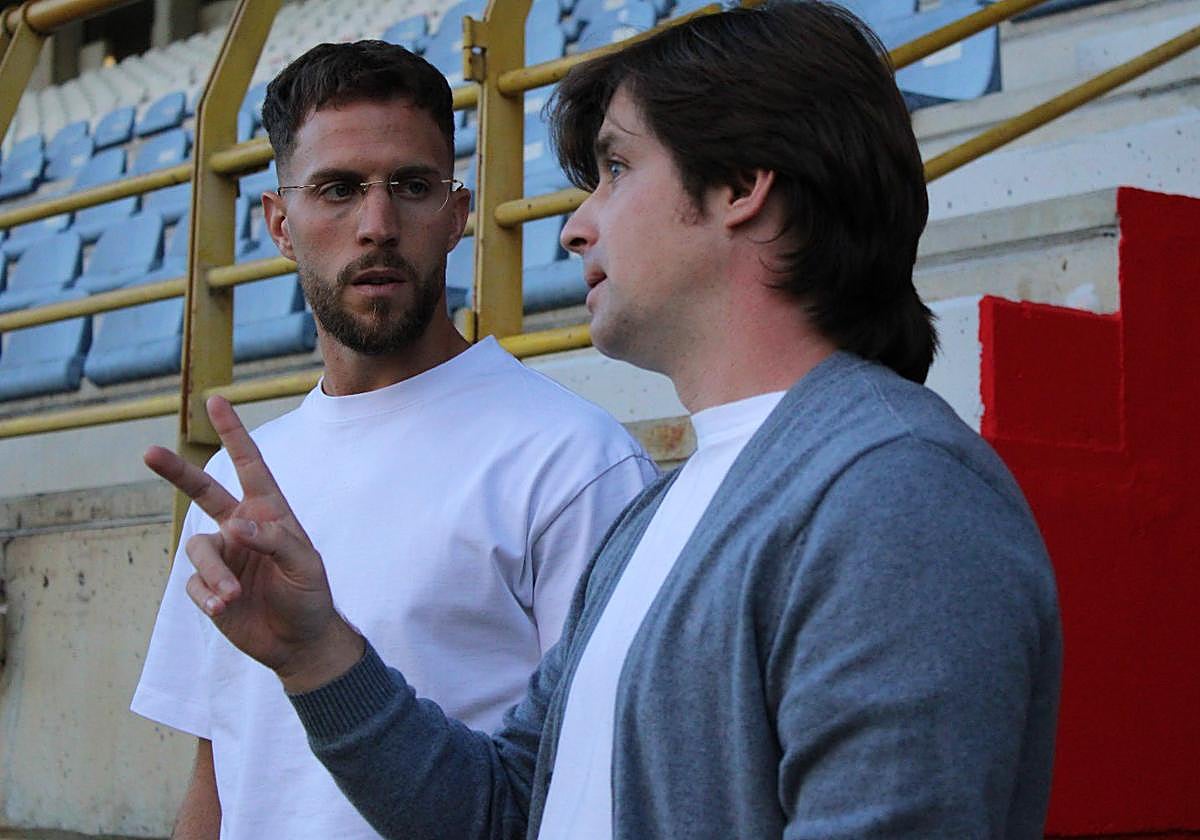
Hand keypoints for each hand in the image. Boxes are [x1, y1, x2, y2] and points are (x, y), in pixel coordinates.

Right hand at [144, 396, 363, 692]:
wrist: (299, 641)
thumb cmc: (310, 594)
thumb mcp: (304, 564)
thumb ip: (274, 539)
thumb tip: (235, 525)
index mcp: (269, 512)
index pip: (250, 465)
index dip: (233, 433)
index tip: (216, 400)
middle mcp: (240, 528)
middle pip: (203, 492)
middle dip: (177, 472)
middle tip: (149, 452)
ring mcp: (223, 557)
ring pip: (199, 551)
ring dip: (214, 573)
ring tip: (232, 596)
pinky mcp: (208, 588)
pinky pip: (195, 584)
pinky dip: (208, 594)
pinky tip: (226, 608)